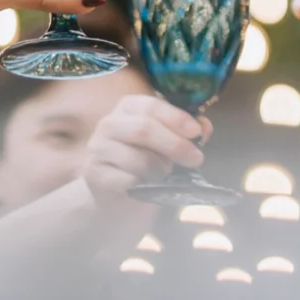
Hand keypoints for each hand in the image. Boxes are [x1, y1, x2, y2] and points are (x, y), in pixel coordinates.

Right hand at [82, 94, 211, 198]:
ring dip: (160, 169)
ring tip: (166, 174)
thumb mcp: (166, 141)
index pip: (151, 106)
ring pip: (138, 159)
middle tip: (196, 159)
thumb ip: (186, 131)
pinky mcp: (94, 175)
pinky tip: (146, 185)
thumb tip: (205, 128)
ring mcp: (98, 149)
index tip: (196, 132)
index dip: (176, 118)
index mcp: (127, 107)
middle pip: (144, 130)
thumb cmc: (146, 159)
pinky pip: (127, 180)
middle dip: (175, 145)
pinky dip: (143, 184)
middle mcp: (109, 124)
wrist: (117, 192)